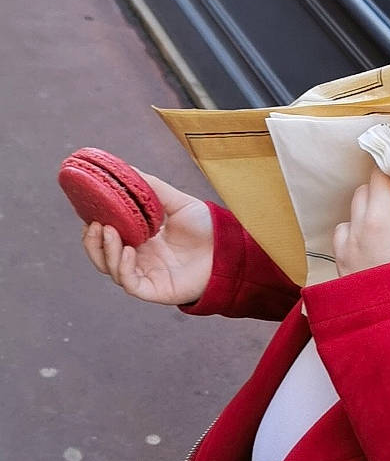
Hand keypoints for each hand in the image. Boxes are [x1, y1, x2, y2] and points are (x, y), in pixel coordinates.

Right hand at [81, 174, 213, 304]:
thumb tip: (128, 169)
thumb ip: (152, 188)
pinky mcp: (154, 290)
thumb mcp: (176, 202)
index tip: (88, 211)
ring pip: (111, 269)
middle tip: (94, 224)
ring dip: (105, 251)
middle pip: (103, 255)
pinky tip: (128, 251)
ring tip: (110, 231)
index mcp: (141, 241)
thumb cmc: (206, 228)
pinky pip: (130, 283)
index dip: (95, 227)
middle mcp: (140, 259)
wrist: (229, 249)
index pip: (108, 237)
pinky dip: (123, 268)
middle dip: (93, 241)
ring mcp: (146, 275)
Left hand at [333, 99, 389, 275]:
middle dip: (389, 177)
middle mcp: (379, 218)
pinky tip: (372, 249)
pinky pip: (346, 225)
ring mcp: (356, 234)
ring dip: (373, 202)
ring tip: (389, 230)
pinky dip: (358, 228)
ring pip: (359, 198)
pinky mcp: (340, 253)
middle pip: (377, 174)